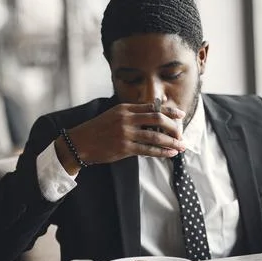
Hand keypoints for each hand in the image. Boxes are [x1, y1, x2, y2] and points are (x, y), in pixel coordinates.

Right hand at [55, 103, 185, 173]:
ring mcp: (126, 133)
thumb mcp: (114, 115)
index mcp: (125, 108)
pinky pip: (148, 150)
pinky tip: (170, 153)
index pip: (153, 107)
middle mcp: (127, 119)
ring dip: (171, 142)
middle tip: (181, 133)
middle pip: (157, 119)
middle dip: (173, 126)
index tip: (181, 115)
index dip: (169, 111)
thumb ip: (133, 114)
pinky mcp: (124, 148)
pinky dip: (161, 152)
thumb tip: (155, 117)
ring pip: (155, 136)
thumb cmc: (99, 129)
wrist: (80, 143)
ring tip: (181, 146)